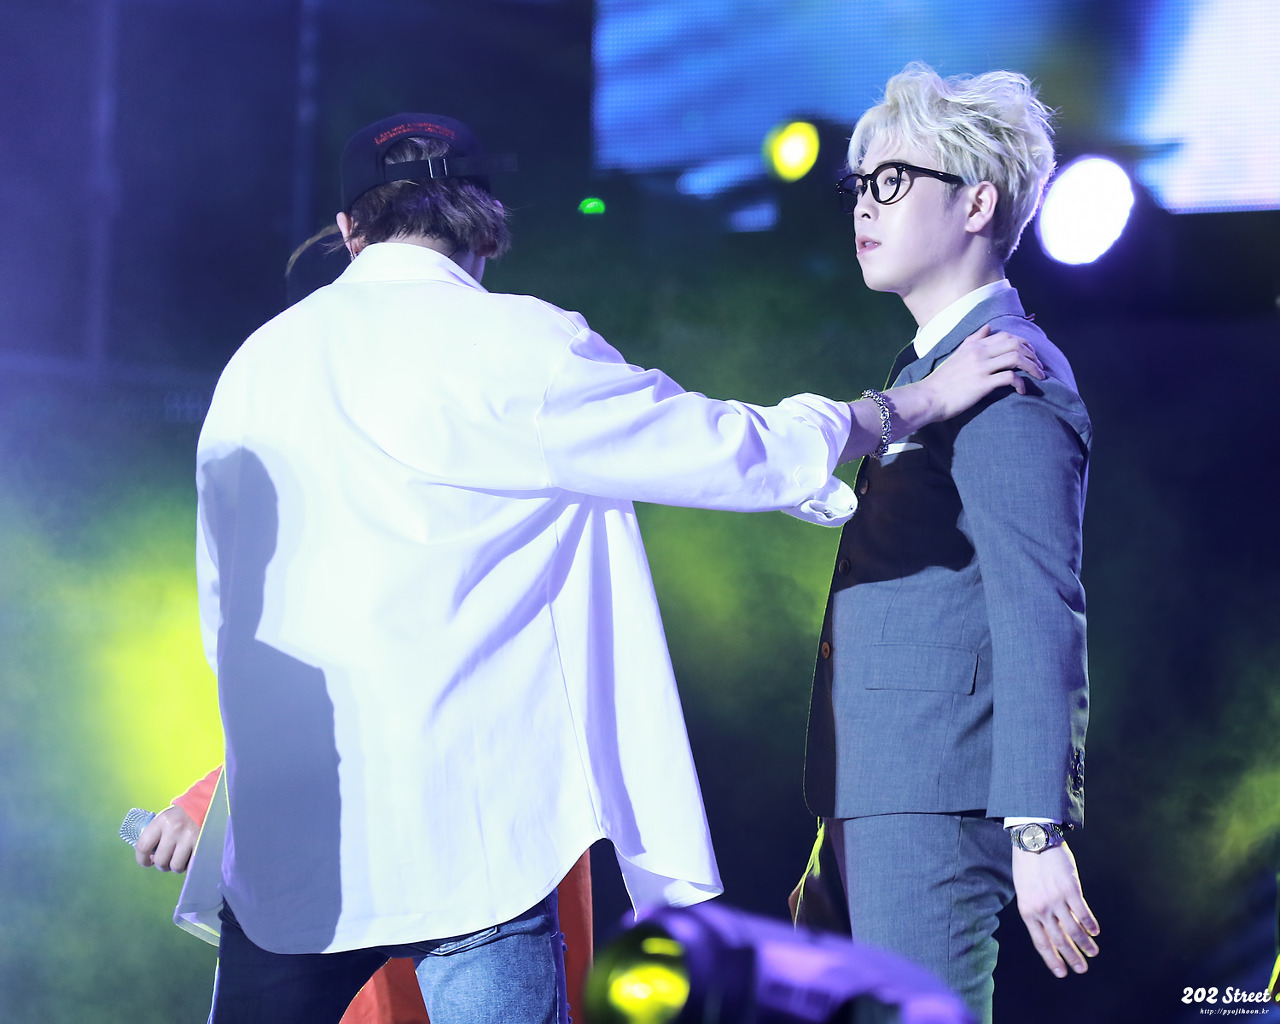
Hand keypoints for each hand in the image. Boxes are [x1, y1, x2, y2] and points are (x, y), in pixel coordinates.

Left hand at [135, 805, 199, 872]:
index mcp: (162, 821)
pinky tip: (190, 857)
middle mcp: (174, 828)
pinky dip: (189, 864)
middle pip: (160, 860)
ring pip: (176, 866)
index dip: (142, 859)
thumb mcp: (166, 819)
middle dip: (162, 865)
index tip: (147, 862)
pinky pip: (191, 865)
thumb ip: (156, 835)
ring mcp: (189, 836)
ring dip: (177, 866)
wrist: (206, 805)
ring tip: (180, 859)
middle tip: (166, 861)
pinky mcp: (202, 843)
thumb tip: (149, 857)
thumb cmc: (182, 816)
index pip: (143, 846)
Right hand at [913, 324, 1045, 422]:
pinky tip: (1022, 391)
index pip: (1006, 336)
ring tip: (1039, 377)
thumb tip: (987, 327)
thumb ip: (973, 340)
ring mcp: (981, 368)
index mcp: (974, 345)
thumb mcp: (957, 354)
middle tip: (1039, 366)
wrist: (928, 397)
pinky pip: (1010, 378)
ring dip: (1032, 367)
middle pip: (1015, 344)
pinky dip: (1021, 383)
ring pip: (1016, 358)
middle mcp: (979, 353)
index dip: (1023, 343)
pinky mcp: (983, 384)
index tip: (1031, 354)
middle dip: (1032, 354)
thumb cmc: (942, 380)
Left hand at [1012, 841, 1099, 977]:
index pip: (1041, 942)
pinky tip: (1095, 932)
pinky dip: (1090, 924)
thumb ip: (1036, 910)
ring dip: (1085, 944)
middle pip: (1059, 940)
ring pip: (1073, 929)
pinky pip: (1083, 912)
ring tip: (1093, 952)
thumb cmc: (1028, 866)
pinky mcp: (1070, 889)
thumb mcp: (1025, 891)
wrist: (1033, 840)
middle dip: (1072, 957)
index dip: (1052, 959)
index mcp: (1027, 911)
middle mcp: (1041, 909)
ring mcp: (1056, 899)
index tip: (1062, 973)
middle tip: (1082, 969)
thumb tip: (1052, 930)